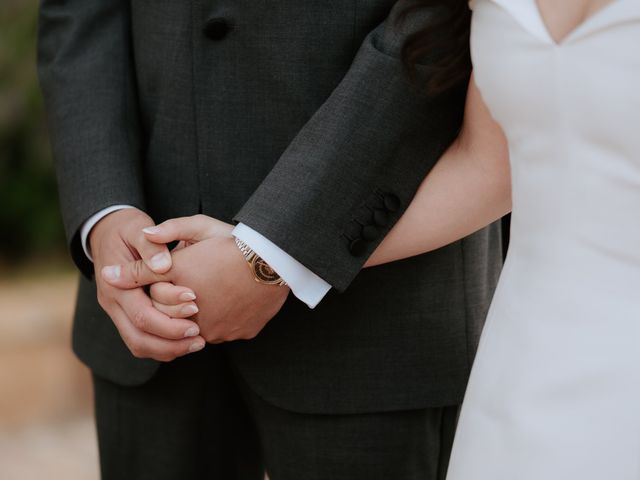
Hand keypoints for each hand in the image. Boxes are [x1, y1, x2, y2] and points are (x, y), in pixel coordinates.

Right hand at [90, 208, 204, 360]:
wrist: (106, 230)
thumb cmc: (127, 228)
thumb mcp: (137, 228)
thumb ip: (152, 246)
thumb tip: (164, 266)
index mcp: (115, 285)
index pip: (142, 314)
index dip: (170, 320)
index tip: (197, 312)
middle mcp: (113, 303)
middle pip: (139, 338)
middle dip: (171, 344)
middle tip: (200, 340)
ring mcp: (117, 311)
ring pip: (138, 344)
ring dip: (168, 349)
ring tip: (198, 344)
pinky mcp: (126, 314)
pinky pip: (141, 339)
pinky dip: (162, 346)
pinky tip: (185, 341)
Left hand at [101, 215, 290, 342]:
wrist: (274, 260)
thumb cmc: (234, 242)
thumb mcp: (199, 228)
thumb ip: (165, 233)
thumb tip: (141, 238)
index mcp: (178, 283)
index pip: (151, 292)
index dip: (160, 283)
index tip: (171, 275)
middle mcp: (192, 312)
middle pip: (171, 315)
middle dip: (175, 302)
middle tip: (193, 287)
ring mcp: (216, 327)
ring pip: (199, 327)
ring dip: (200, 315)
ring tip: (216, 292)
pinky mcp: (238, 333)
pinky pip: (225, 330)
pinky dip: (226, 319)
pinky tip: (234, 300)